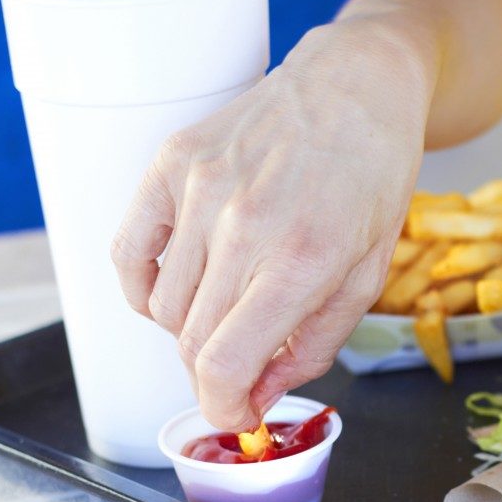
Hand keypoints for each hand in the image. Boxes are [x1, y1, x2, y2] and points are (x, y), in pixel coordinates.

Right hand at [111, 22, 434, 430]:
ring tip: (230, 309)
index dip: (224, 408)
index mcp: (302, 259)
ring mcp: (199, 190)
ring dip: (191, 330)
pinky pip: (128, 254)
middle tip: (241, 368)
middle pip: (191, 342)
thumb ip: (312, 345)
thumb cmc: (373, 179)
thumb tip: (259, 393)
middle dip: (216, 375)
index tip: (236, 415)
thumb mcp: (367, 274)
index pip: (225, 365)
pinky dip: (145, 289)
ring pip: (163, 306)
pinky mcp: (171, 163)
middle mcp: (242, 225)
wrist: (355, 86)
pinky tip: (180, 288)